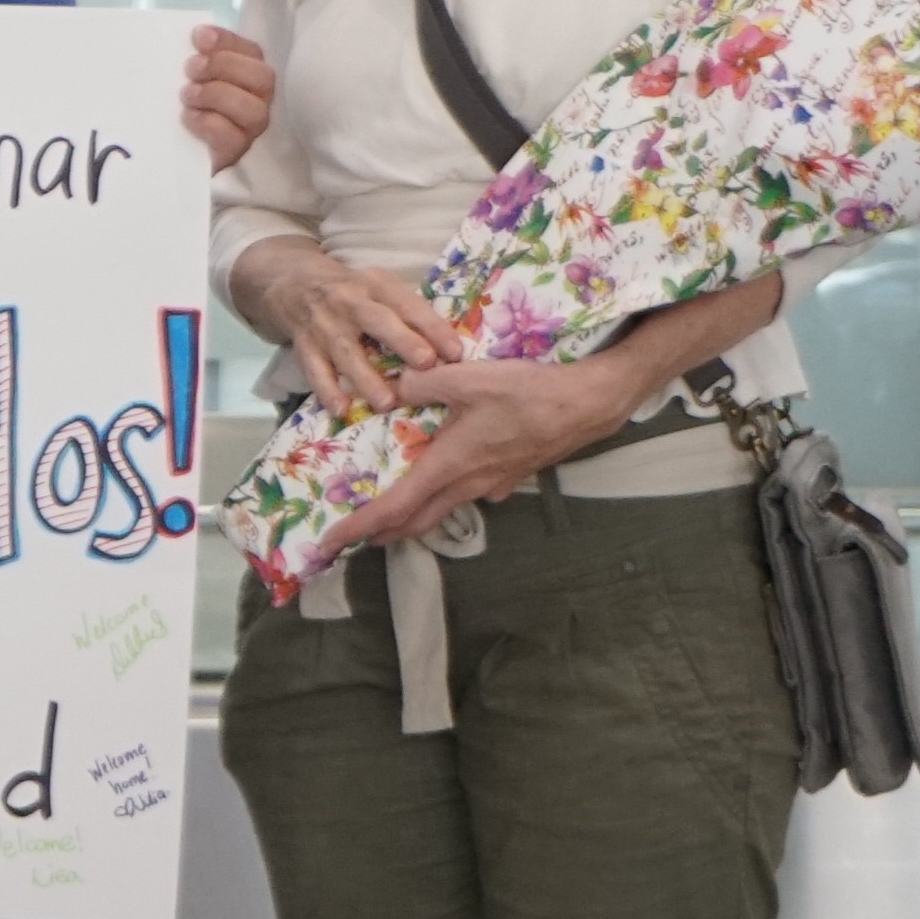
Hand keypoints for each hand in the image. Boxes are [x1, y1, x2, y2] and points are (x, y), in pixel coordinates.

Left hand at [182, 25, 276, 168]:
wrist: (171, 153)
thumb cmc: (182, 106)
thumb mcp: (187, 77)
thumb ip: (195, 58)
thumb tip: (191, 37)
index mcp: (247, 75)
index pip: (252, 51)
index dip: (227, 40)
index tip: (198, 36)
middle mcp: (256, 101)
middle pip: (262, 78)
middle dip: (224, 66)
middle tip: (190, 68)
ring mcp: (249, 130)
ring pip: (253, 110)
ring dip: (216, 95)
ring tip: (187, 94)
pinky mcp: (234, 154)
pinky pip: (233, 138)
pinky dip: (209, 123)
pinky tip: (188, 116)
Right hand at [237, 241, 455, 424]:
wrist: (293, 283)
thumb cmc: (353, 292)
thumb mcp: (379, 289)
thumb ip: (408, 314)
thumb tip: (450, 351)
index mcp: (375, 285)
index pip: (408, 304)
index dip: (432, 327)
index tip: (456, 352)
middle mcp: (348, 301)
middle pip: (377, 321)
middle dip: (403, 342)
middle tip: (426, 364)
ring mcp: (323, 324)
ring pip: (346, 352)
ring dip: (366, 378)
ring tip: (387, 403)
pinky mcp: (304, 345)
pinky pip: (315, 370)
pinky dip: (326, 390)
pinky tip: (340, 409)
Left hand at [349, 350, 649, 547]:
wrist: (588, 404)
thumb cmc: (528, 392)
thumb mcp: (466, 376)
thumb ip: (421, 382)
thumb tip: (389, 386)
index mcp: (450, 465)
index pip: (396, 507)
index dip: (360, 527)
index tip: (332, 542)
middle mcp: (469, 484)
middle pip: (416, 520)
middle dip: (381, 532)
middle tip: (351, 535)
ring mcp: (492, 485)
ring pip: (442, 510)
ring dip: (411, 516)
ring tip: (387, 509)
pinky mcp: (509, 478)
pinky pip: (467, 494)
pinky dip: (443, 496)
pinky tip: (441, 478)